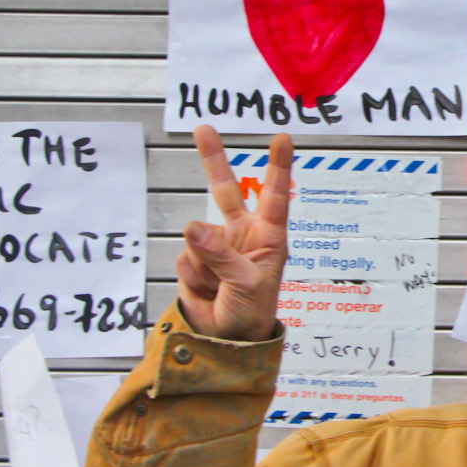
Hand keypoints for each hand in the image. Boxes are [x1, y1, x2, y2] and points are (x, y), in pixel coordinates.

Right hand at [175, 126, 292, 341]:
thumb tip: (192, 228)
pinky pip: (184, 259)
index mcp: (268, 236)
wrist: (227, 338)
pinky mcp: (194, 259)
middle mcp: (242, 234)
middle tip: (203, 128)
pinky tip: (206, 290)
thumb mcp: (246, 284)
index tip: (282, 138)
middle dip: (213, 159)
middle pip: (225, 190)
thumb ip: (221, 256)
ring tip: (221, 288)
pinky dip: (193, 277)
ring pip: (197, 237)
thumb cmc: (253, 310)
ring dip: (204, 265)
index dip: (278, 166)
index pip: (274, 195)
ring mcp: (215, 245)